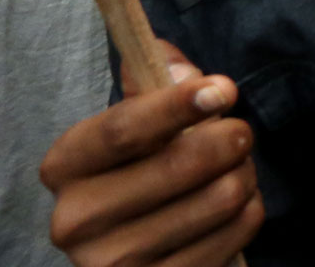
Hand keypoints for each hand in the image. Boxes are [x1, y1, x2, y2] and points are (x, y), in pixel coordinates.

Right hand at [43, 50, 263, 266]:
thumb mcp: (140, 118)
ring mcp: (112, 262)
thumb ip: (157, 78)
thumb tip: (180, 67)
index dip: (178, 105)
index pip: (122, 130)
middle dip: (230, 139)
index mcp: (66, 165)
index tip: (224, 89)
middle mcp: (76, 219)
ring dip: (244, 175)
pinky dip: (249, 211)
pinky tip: (232, 209)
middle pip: (180, 163)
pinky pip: (235, 233)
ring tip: (233, 172)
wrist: (138, 244)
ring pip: (219, 197)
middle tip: (240, 134)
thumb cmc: (143, 165)